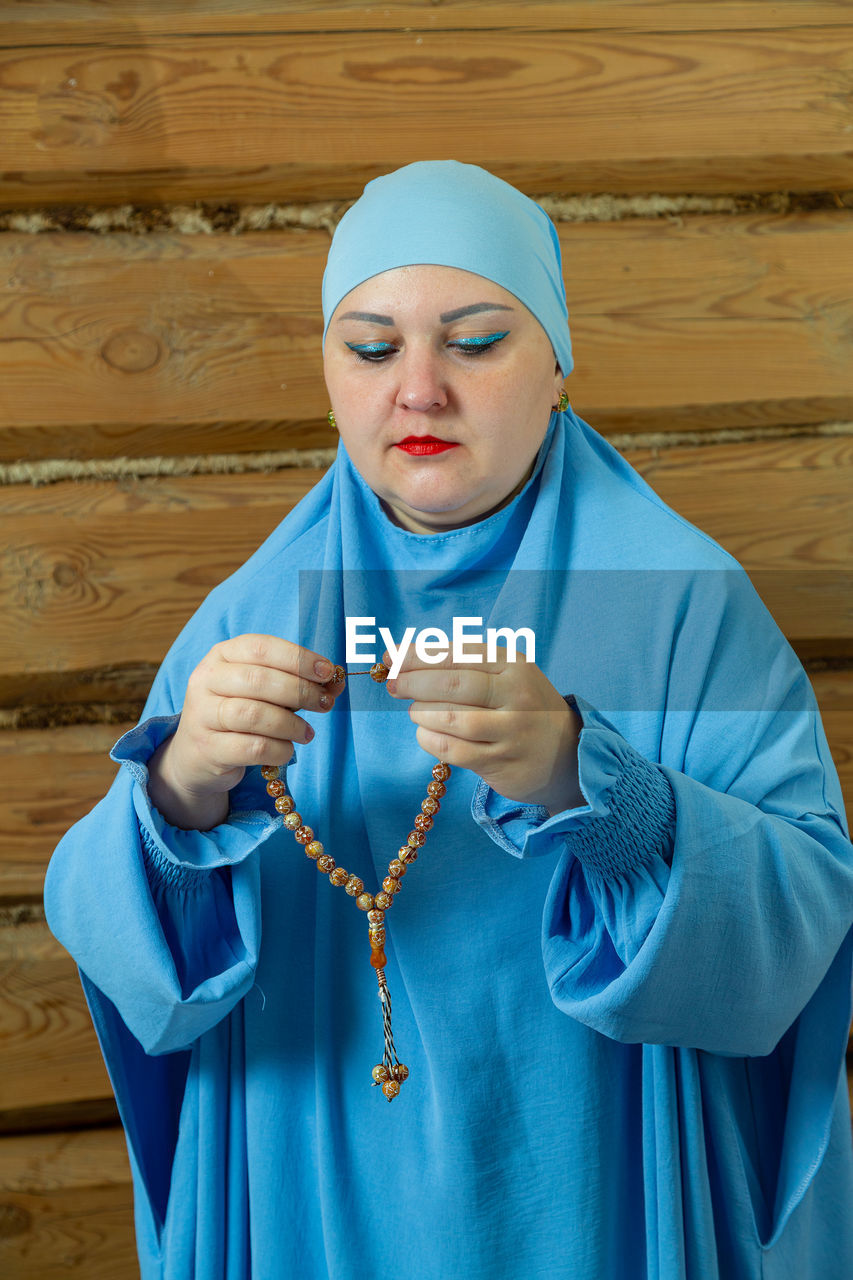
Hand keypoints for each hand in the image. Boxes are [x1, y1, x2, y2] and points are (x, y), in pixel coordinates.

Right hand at [147, 635, 344, 829]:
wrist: (197, 755)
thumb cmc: (239, 714)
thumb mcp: (266, 692)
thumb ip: (299, 682)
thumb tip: (338, 681)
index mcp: (222, 655)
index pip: (262, 648)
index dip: (298, 658)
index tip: (328, 672)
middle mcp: (206, 680)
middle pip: (259, 680)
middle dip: (300, 691)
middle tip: (325, 704)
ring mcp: (202, 715)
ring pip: (254, 714)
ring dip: (291, 724)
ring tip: (307, 733)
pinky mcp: (207, 749)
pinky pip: (252, 747)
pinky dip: (279, 749)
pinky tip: (288, 750)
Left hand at [385, 647, 582, 814]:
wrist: (567, 754)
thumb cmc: (523, 707)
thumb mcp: (505, 675)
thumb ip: (461, 664)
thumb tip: (401, 655)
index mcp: (514, 664)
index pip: (457, 654)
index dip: (418, 655)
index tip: (390, 657)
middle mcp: (516, 695)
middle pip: (452, 685)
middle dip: (413, 682)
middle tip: (393, 685)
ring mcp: (511, 731)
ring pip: (451, 719)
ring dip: (421, 713)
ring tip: (415, 712)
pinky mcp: (501, 762)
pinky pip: (453, 750)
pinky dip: (430, 739)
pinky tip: (425, 733)